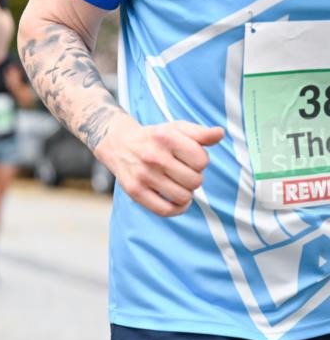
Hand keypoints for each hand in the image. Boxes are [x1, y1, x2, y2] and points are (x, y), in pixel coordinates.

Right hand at [96, 117, 223, 216]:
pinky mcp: (135, 191)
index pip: (201, 160)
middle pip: (195, 181)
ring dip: (186, 193)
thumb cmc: (155, 138)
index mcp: (166, 137)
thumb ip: (200, 132)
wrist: (119, 144)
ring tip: (179, 185)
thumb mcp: (176, 128)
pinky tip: (178, 202)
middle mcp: (153, 156)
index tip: (191, 159)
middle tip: (183, 173)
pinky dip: (177, 209)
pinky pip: (165, 210)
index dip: (201, 162)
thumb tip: (220, 133)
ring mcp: (143, 175)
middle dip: (194, 178)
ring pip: (183, 197)